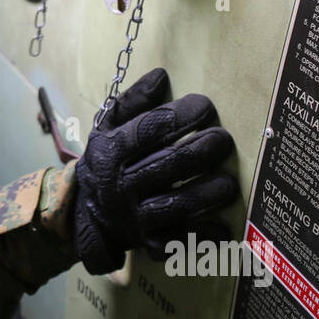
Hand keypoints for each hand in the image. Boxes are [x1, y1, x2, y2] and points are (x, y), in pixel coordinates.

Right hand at [73, 68, 238, 274]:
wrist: (88, 210)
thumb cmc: (110, 159)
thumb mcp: (110, 127)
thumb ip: (134, 101)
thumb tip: (161, 76)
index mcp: (110, 152)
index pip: (146, 131)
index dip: (179, 116)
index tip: (205, 106)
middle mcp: (119, 186)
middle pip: (165, 166)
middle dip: (199, 152)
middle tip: (223, 140)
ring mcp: (134, 217)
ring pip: (174, 206)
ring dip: (205, 194)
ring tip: (230, 182)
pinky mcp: (149, 243)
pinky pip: (178, 240)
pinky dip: (202, 234)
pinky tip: (223, 225)